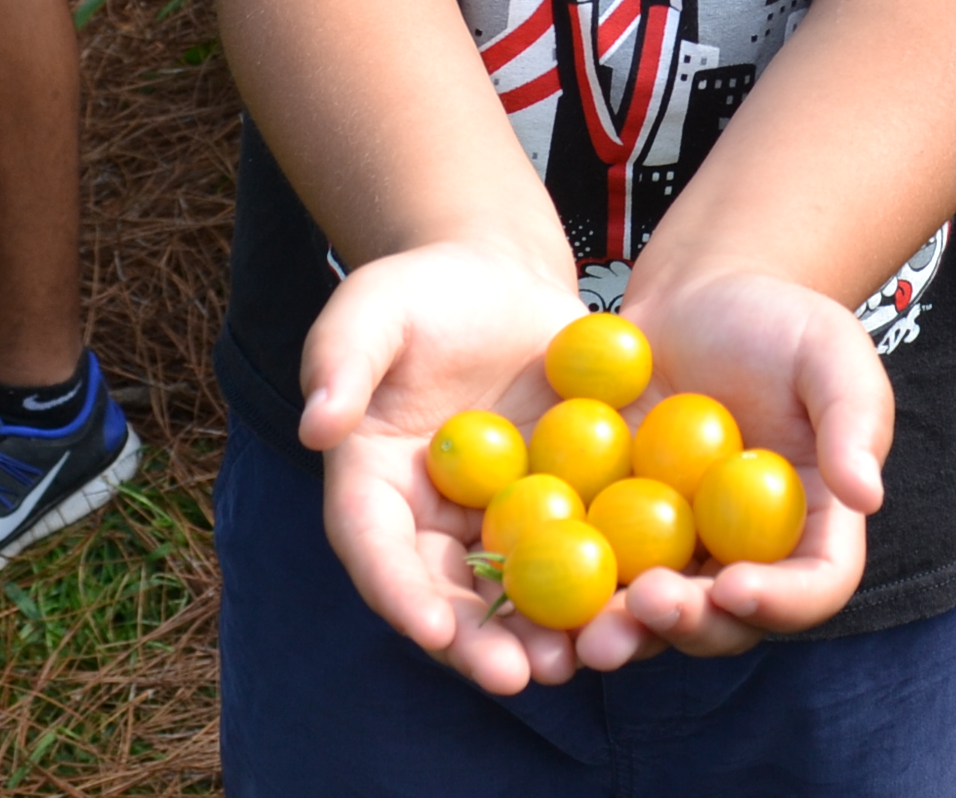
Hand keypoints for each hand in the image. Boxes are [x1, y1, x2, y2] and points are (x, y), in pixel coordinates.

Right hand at [298, 241, 589, 693]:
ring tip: (578, 662)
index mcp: (372, 488)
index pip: (375, 552)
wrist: (501, 279)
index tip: (430, 630)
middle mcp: (431, 524)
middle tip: (516, 676)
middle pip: (446, 598)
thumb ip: (340, 360)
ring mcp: (498, 523)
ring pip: (515, 597)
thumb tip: (316, 425)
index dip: (399, 595)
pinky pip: (579, 558)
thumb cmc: (424, 289)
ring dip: (544, 636)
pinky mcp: (560, 510)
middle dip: (478, 645)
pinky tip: (639, 610)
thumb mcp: (372, 308)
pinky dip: (604, 591)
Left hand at [581, 267, 889, 667]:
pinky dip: (567, 594)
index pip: (814, 586)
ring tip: (589, 634)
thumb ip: (853, 417)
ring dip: (624, 634)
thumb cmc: (776, 320)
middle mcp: (748, 558)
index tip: (735, 586)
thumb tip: (867, 496)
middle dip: (689, 626)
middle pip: (728, 621)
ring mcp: (678, 554)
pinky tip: (534, 587)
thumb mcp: (830, 350)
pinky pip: (592, 575)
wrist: (694, 300)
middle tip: (648, 605)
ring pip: (654, 617)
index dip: (781, 602)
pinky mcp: (614, 535)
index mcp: (813, 528)